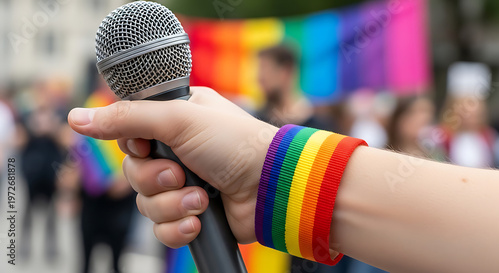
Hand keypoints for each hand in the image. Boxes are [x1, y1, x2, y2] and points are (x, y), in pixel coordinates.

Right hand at [68, 87, 277, 247]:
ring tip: (201, 196)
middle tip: (181, 173)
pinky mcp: (191, 213)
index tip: (149, 145)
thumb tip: (76, 117)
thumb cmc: (234, 143)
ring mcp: (184, 184)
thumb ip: (126, 118)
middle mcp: (177, 151)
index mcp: (174, 121)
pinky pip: (162, 229)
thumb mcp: (178, 119)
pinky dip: (179, 227)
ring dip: (173, 203)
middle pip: (134, 172)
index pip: (129, 135)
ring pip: (146, 204)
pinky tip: (200, 218)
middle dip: (156, 179)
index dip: (134, 146)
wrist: (270, 186)